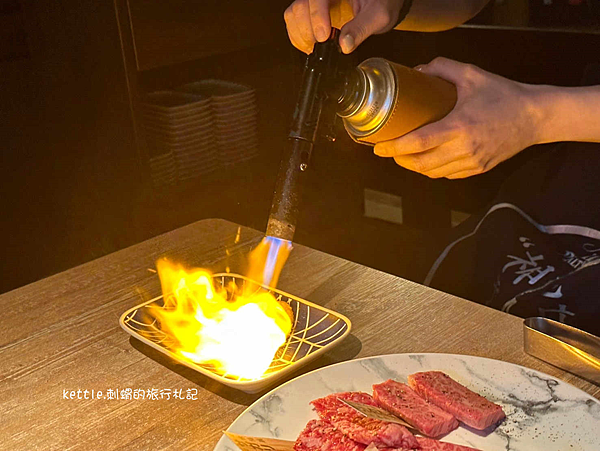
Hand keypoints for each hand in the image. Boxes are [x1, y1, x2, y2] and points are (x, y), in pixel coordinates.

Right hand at [284, 0, 401, 53]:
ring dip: (300, 34)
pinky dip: (298, 37)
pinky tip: (310, 46)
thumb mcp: (379, 15)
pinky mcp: (311, 13)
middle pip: (301, 5)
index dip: (316, 15)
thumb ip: (362, 28)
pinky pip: (294, 22)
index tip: (324, 36)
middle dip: (308, 29)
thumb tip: (345, 45)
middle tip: (322, 44)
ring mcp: (315, 2)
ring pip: (293, 13)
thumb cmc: (382, 2)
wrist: (382, 3)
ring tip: (315, 47)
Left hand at [373, 57, 539, 178]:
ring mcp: (471, 163)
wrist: (536, 117)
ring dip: (414, 166)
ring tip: (403, 155)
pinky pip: (447, 175)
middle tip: (388, 150)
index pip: (418, 143)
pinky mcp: (478, 170)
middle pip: (420, 163)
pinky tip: (426, 160)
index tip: (378, 147)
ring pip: (432, 173)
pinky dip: (432, 170)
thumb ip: (441, 69)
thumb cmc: (504, 96)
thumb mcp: (472, 75)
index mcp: (460, 127)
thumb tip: (416, 71)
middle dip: (399, 159)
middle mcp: (464, 149)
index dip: (394, 148)